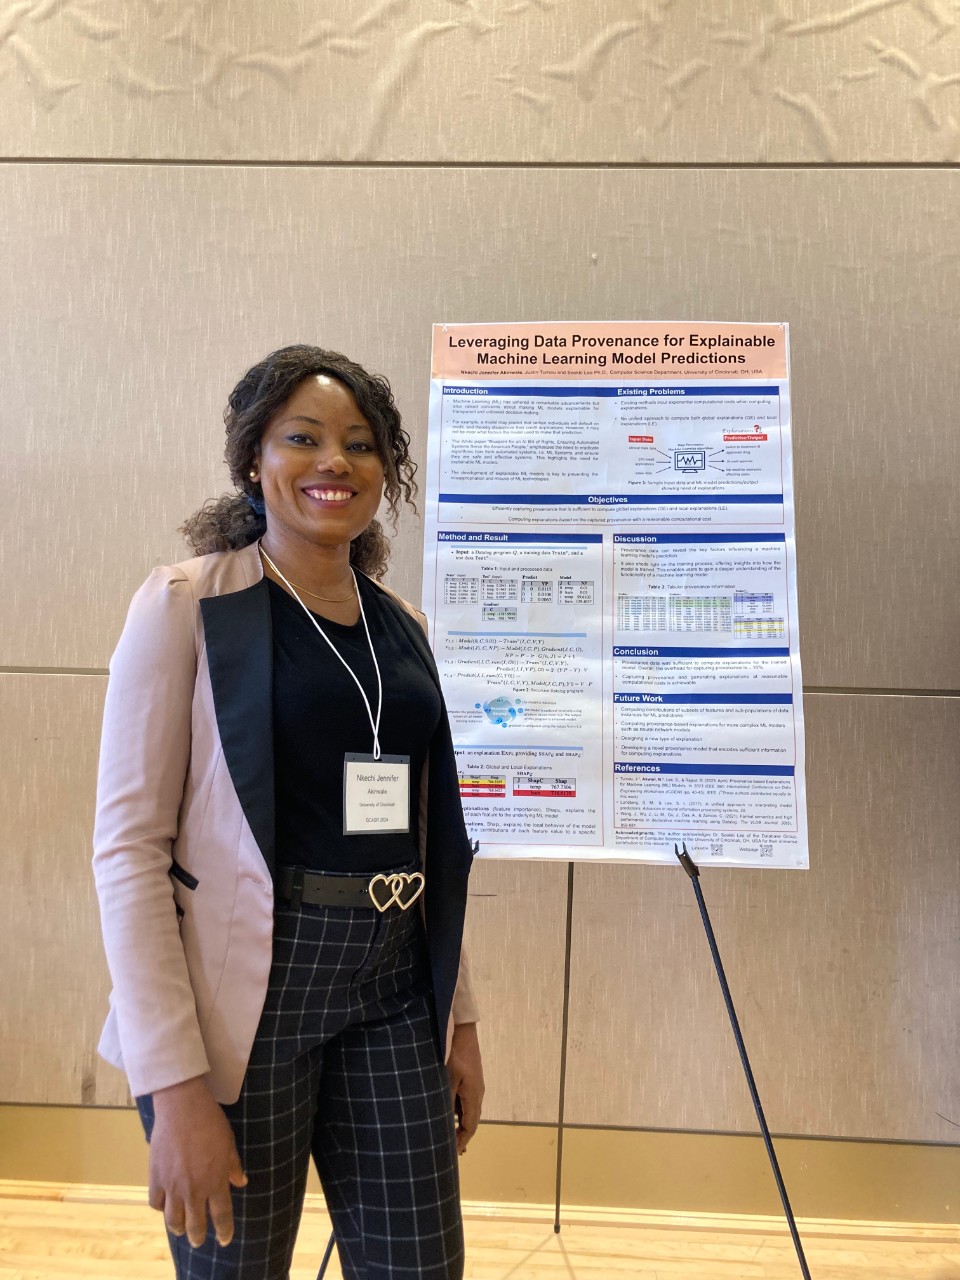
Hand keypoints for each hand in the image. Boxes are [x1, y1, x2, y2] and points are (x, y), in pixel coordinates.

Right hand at [147, 1076, 247, 1247]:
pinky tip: (164, 1206)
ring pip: (173, 1220)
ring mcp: (173, 1185)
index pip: (221, 1216)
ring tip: (180, 1229)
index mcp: (215, 1181)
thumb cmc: (210, 1122)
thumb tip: (241, 1182)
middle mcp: (194, 1189)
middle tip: (198, 1239)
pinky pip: (155, 1203)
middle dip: (198, 1236)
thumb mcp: (229, 1143)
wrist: (183, 1107)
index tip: (225, 1240)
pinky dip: (160, 1207)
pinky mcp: (156, 1178)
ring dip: (178, 1228)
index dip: (224, 1231)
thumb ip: (233, 1166)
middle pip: (195, 1225)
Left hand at [446, 1022, 483, 1154]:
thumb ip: (445, 1100)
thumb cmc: (455, 1054)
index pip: (470, 1126)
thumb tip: (442, 1122)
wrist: (462, 1030)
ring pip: (468, 1111)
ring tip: (447, 1136)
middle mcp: (477, 1093)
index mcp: (473, 1096)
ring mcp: (475, 1085)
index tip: (452, 1154)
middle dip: (461, 1137)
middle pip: (471, 1121)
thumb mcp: (447, 1078)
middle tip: (450, 1151)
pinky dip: (458, 1112)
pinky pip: (465, 1101)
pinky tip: (447, 1113)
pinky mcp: (470, 1078)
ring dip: (459, 1125)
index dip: (461, 1141)